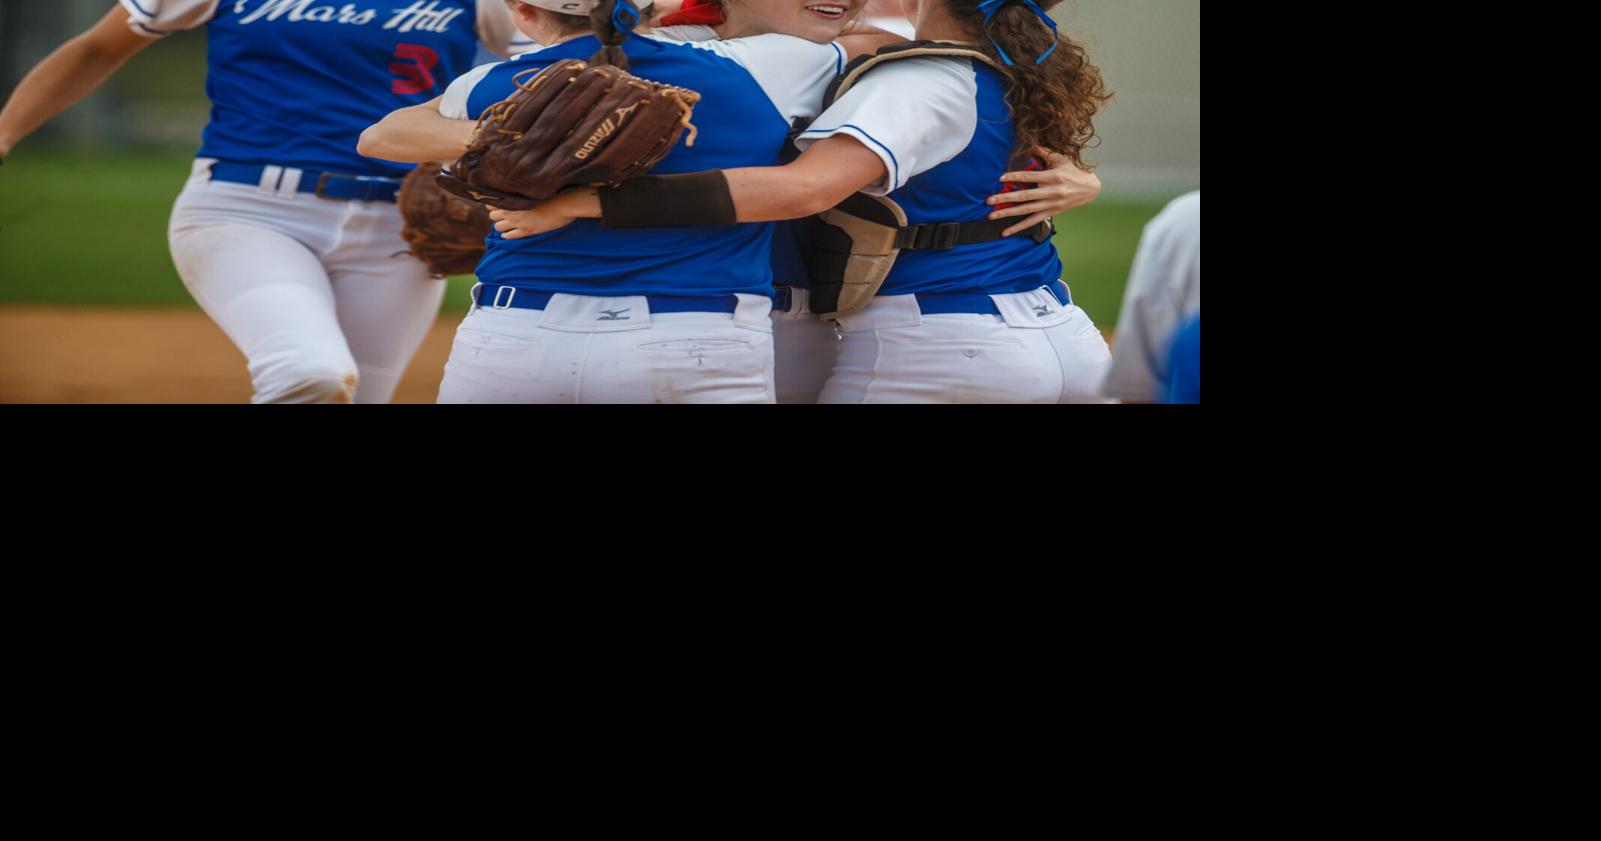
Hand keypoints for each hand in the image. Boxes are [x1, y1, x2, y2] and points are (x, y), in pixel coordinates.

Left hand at [487, 193, 583, 239]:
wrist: (565, 204)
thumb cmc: (552, 193)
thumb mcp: (533, 188)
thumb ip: (521, 190)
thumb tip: (514, 189)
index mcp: (513, 197)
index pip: (491, 202)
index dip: (493, 204)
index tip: (498, 204)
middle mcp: (513, 210)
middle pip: (492, 216)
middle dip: (496, 215)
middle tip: (503, 214)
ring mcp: (519, 222)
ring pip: (498, 227)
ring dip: (501, 226)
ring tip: (507, 224)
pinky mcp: (527, 231)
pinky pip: (510, 236)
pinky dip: (507, 235)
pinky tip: (509, 233)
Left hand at [985, 146, 1101, 236]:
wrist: (1088, 189)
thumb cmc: (1071, 171)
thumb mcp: (1059, 159)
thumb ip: (1043, 152)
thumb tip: (1029, 142)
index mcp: (1052, 177)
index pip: (1030, 176)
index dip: (1014, 176)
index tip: (999, 178)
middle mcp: (1051, 192)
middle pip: (1025, 196)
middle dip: (1005, 198)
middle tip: (989, 200)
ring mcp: (1050, 204)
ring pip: (1026, 210)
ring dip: (1008, 213)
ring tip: (992, 216)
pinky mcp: (1050, 213)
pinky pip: (1032, 222)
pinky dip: (1018, 227)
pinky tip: (1005, 232)